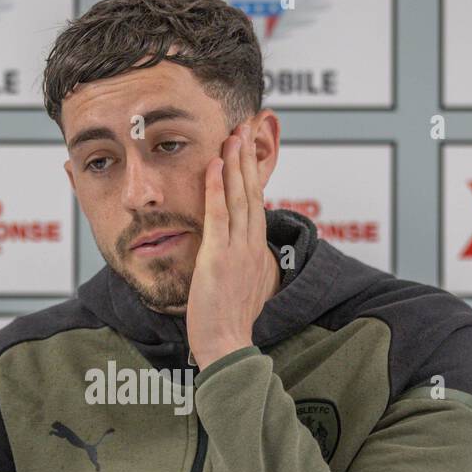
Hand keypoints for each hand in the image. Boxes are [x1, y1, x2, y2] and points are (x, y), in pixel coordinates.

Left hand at [186, 121, 273, 368]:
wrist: (227, 345)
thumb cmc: (228, 323)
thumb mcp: (240, 287)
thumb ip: (240, 264)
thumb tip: (237, 253)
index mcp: (256, 251)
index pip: (255, 203)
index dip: (252, 174)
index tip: (248, 148)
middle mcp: (252, 246)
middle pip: (252, 192)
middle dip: (248, 157)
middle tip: (245, 126)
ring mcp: (237, 250)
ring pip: (239, 197)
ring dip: (235, 163)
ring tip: (233, 134)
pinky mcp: (218, 257)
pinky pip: (218, 215)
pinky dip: (216, 187)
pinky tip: (214, 163)